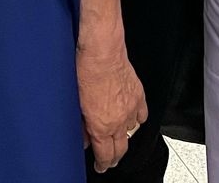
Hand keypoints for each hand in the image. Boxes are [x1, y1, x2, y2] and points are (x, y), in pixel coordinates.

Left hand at [77, 42, 146, 171]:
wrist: (102, 52)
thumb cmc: (86, 72)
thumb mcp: (77, 103)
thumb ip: (82, 125)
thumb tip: (84, 137)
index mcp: (102, 126)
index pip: (105, 155)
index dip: (102, 164)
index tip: (100, 166)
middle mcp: (119, 121)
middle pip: (121, 149)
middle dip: (114, 157)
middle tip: (109, 159)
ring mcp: (131, 109)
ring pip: (131, 132)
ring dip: (123, 136)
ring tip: (117, 136)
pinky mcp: (139, 96)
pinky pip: (142, 116)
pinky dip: (136, 119)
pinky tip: (131, 118)